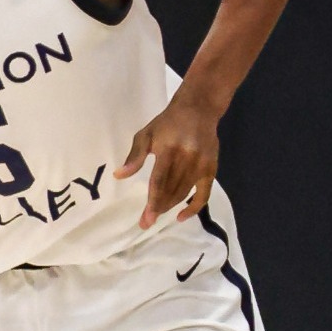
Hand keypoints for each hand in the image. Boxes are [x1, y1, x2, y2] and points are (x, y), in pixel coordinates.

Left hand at [115, 95, 221, 228]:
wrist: (198, 109)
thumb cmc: (167, 123)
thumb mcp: (146, 134)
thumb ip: (135, 156)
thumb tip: (119, 176)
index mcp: (169, 149)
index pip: (159, 182)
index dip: (152, 202)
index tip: (145, 219)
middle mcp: (187, 158)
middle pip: (171, 190)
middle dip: (158, 208)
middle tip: (147, 221)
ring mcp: (202, 164)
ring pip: (184, 193)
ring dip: (170, 207)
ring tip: (158, 214)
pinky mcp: (211, 168)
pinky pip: (204, 194)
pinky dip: (194, 208)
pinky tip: (180, 216)